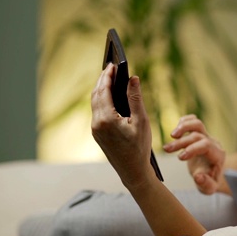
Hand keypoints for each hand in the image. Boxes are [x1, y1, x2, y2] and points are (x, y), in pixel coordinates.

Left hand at [91, 63, 154, 188]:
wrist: (132, 171)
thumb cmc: (140, 147)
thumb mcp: (141, 121)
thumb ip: (136, 98)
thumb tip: (133, 78)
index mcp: (106, 119)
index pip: (104, 90)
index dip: (108, 76)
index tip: (113, 64)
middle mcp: (97, 123)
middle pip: (96, 95)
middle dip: (102, 80)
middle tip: (110, 67)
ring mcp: (95, 129)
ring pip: (95, 103)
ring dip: (101, 89)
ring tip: (109, 78)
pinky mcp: (97, 133)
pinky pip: (97, 111)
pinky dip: (102, 100)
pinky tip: (109, 96)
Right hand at [163, 114, 224, 194]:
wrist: (210, 174)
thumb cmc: (208, 181)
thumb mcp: (208, 188)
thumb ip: (206, 184)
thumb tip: (198, 176)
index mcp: (217, 155)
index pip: (207, 145)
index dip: (193, 148)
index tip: (180, 157)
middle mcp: (213, 143)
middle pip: (198, 135)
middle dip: (182, 141)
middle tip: (167, 149)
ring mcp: (206, 136)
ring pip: (197, 124)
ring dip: (183, 127)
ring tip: (171, 135)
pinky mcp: (199, 133)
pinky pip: (194, 121)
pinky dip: (185, 121)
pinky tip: (175, 132)